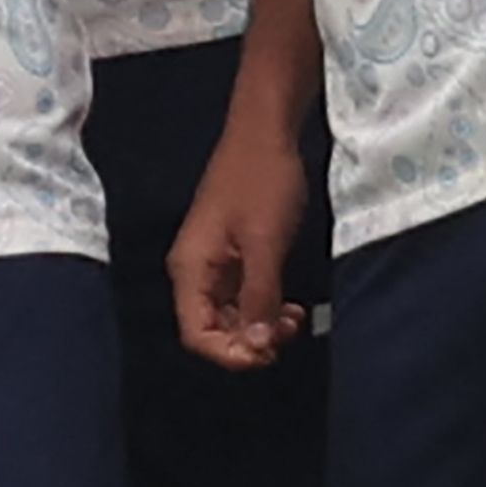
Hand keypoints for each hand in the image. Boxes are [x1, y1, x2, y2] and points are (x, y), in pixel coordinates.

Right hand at [169, 119, 311, 370]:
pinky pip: (242, 297)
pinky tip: (291, 308)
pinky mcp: (232, 255)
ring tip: (294, 320)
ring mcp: (213, 263)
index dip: (230, 353)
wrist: (266, 132)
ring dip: (260, 327)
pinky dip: (264, 308)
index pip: (196, 334)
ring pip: (229, 316)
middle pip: (210, 329)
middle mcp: (195, 270)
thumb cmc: (263, 182)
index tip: (268, 351)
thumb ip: (259, 297)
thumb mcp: (265, 243)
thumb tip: (255, 346)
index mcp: (191, 268)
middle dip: (248, 341)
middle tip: (287, 333)